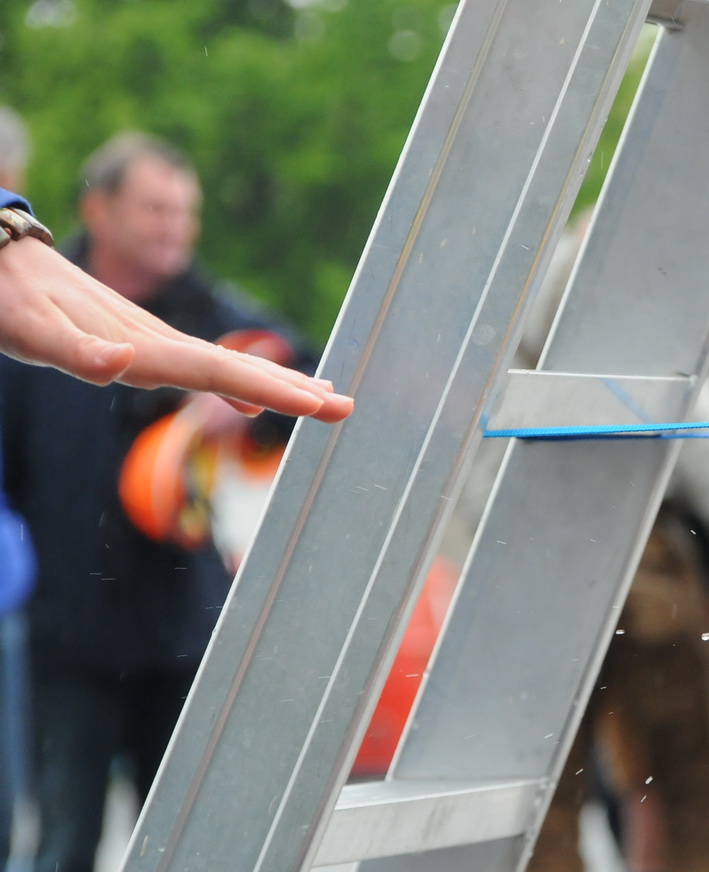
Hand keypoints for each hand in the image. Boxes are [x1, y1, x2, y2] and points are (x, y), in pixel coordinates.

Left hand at [0, 237, 351, 421]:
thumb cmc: (2, 297)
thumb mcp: (27, 327)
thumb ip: (74, 349)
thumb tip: (123, 362)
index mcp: (137, 343)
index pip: (216, 371)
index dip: (269, 389)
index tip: (318, 404)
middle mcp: (153, 339)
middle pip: (233, 370)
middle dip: (291, 390)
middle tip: (345, 408)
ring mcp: (148, 337)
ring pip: (224, 367)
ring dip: (276, 386)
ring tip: (324, 398)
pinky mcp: (137, 338)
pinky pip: (202, 365)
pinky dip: (239, 384)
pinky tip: (253, 400)